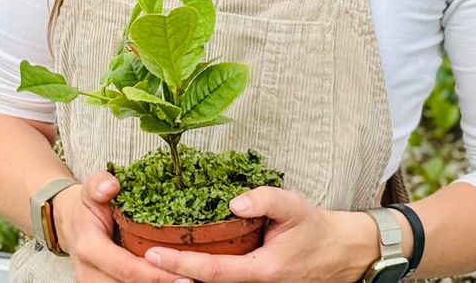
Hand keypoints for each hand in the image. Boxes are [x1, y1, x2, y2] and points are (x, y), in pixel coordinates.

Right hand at [53, 169, 187, 282]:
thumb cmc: (87, 208)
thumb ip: (99, 184)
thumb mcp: (91, 189)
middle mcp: (89, 274)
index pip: (127, 268)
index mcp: (90, 248)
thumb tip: (111, 186)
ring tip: (187, 281)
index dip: (156, 275)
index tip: (185, 275)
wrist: (70, 225)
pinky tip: (169, 280)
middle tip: (193, 281)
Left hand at [140, 187, 381, 282]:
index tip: (152, 254)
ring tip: (148, 256)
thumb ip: (266, 200)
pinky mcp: (250, 280)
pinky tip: (178, 257)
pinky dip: (196, 271)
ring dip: (181, 274)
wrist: (340, 253)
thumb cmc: (316, 230)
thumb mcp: (296, 207)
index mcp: (261, 271)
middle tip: (136, 257)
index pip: (211, 271)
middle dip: (170, 274)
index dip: (179, 264)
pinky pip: (219, 278)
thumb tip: (235, 200)